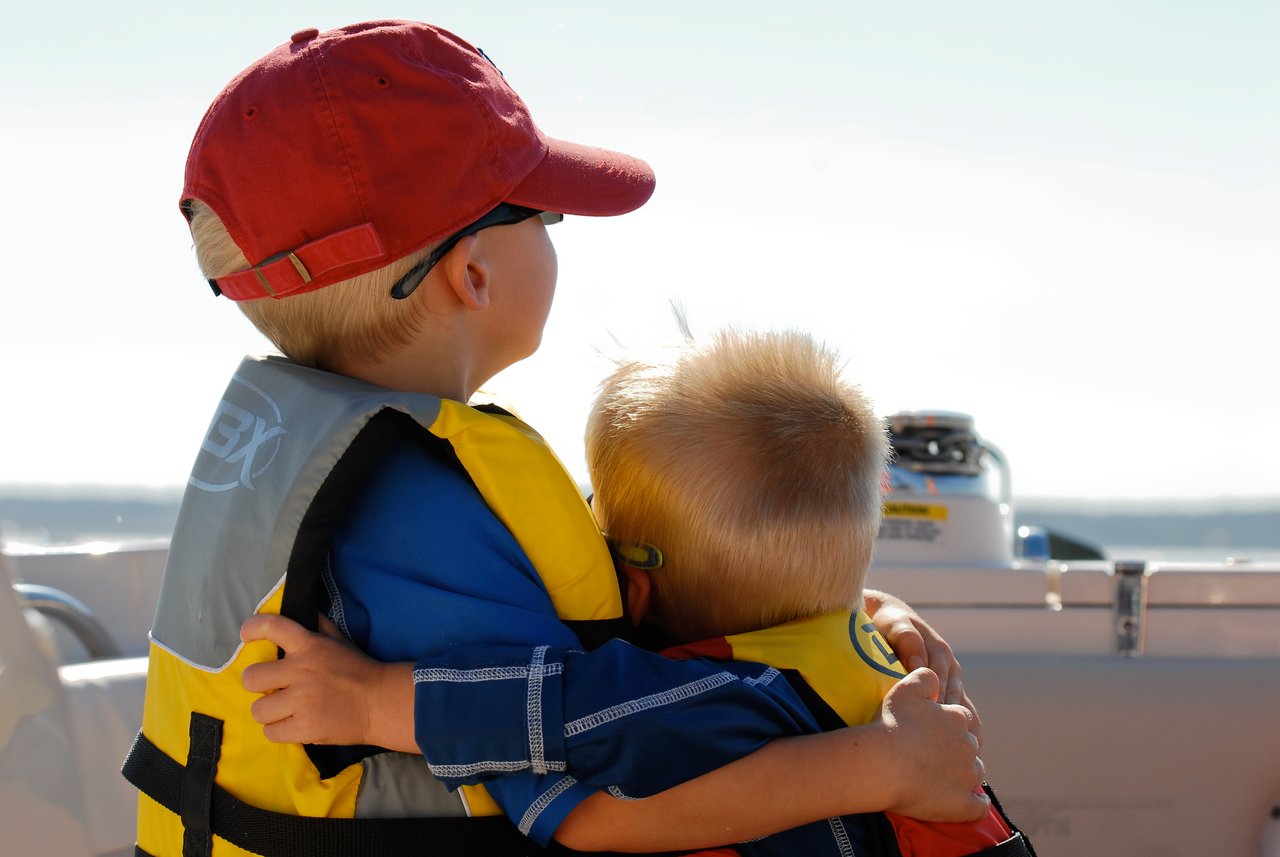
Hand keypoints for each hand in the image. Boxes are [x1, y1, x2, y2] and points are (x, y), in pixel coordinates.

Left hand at [240, 613, 416, 750]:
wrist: (380, 703)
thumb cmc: (357, 669)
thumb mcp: (339, 641)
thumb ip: (319, 626)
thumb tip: (304, 612)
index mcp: (309, 645)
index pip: (272, 627)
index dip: (252, 628)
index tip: (246, 635)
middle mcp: (301, 671)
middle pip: (251, 678)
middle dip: (258, 684)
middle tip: (272, 687)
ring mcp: (302, 701)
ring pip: (258, 710)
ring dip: (269, 711)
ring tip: (285, 710)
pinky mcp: (305, 728)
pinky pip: (271, 732)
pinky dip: (279, 730)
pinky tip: (293, 724)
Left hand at [863, 588, 980, 745]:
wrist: (889, 618)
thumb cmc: (887, 622)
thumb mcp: (894, 624)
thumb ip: (906, 637)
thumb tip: (918, 663)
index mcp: (938, 653)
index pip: (942, 684)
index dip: (937, 707)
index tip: (931, 732)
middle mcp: (949, 668)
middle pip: (957, 702)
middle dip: (955, 728)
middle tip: (951, 756)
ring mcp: (950, 680)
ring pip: (965, 710)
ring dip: (967, 734)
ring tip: (967, 761)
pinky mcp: (947, 690)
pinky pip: (962, 713)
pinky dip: (966, 732)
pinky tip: (966, 755)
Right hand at [874, 668, 987, 821]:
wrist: (883, 764)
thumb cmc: (892, 725)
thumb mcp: (905, 689)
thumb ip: (925, 677)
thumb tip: (935, 675)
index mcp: (957, 718)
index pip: (960, 719)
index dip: (945, 724)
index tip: (930, 730)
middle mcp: (969, 745)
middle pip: (969, 746)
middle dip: (955, 748)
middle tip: (931, 754)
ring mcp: (967, 776)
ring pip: (975, 772)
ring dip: (964, 773)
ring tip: (943, 777)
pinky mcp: (962, 804)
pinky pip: (979, 806)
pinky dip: (977, 804)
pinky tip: (970, 802)